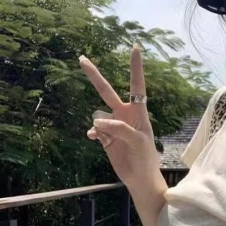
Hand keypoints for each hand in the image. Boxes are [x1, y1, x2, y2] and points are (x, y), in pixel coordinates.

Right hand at [80, 45, 160, 186]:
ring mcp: (113, 125)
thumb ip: (120, 128)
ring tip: (114, 140)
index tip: (135, 47)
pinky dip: (94, 132)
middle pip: (106, 91)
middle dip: (94, 76)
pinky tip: (96, 139)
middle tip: (81, 58)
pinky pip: (94, 129)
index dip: (135, 67)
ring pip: (98, 115)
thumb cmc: (145, 158)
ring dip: (102, 126)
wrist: (139, 178)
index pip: (136, 85)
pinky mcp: (105, 137)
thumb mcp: (137, 141)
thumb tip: (97, 120)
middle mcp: (124, 114)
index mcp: (138, 111)